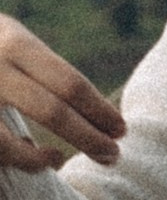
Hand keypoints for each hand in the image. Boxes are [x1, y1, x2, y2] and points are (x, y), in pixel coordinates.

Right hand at [0, 17, 124, 170]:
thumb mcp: (9, 39)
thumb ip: (41, 69)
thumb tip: (102, 119)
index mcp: (12, 40)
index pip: (69, 84)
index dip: (101, 112)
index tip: (122, 130)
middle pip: (52, 111)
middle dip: (90, 139)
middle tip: (113, 156)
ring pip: (10, 144)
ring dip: (42, 160)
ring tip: (61, 159)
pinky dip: (17, 159)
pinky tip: (34, 155)